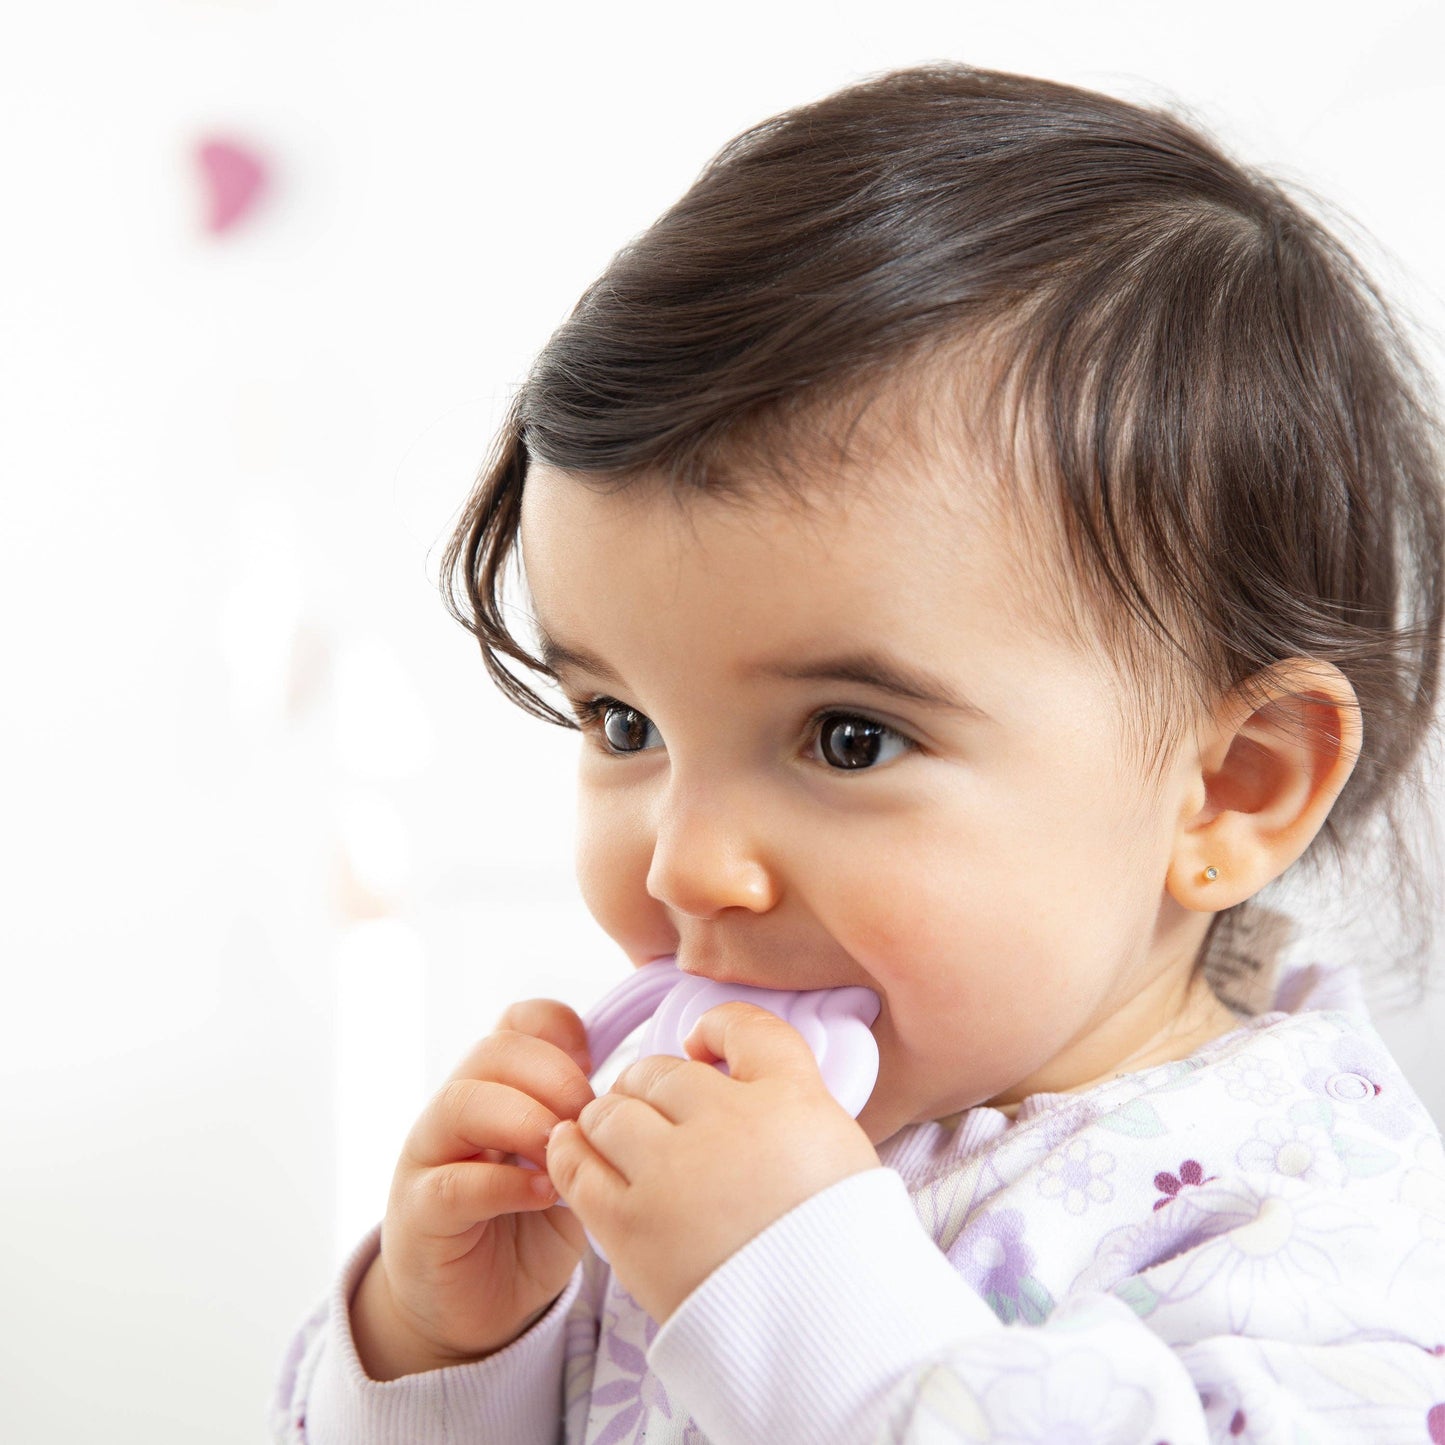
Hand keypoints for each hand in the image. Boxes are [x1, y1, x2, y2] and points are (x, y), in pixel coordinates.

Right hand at [350, 999, 595, 1379]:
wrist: (477, 1306)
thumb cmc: (530, 1226)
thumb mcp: (571, 1166)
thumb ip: (587, 1127)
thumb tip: (631, 1093)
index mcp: (497, 1086)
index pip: (517, 1022)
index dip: (558, 1027)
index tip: (596, 1061)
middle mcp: (456, 1109)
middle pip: (493, 1050)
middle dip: (552, 1075)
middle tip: (589, 1118)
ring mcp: (430, 1157)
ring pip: (461, 1102)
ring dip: (524, 1120)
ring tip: (562, 1154)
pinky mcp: (419, 1213)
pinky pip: (453, 1183)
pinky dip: (505, 1184)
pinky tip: (544, 1195)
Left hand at [545, 1001, 879, 1323]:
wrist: (825, 1334)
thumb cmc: (835, 1243)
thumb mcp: (838, 1147)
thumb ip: (789, 1097)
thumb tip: (736, 1069)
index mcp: (789, 1099)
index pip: (744, 1027)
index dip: (716, 1030)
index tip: (705, 1049)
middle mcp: (727, 1122)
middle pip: (663, 1072)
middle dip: (655, 1086)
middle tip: (659, 1114)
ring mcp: (675, 1172)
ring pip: (612, 1110)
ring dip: (611, 1119)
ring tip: (621, 1141)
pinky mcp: (632, 1224)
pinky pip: (577, 1163)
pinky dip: (572, 1151)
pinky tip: (578, 1152)